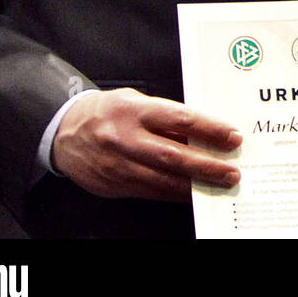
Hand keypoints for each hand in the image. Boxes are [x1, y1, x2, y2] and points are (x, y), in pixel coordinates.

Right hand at [52, 88, 241, 201]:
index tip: (232, 137)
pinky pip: (150, 192)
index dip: (210, 130)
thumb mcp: (136, 102)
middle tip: (232, 170)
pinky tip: (192, 194)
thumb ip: (166, 116)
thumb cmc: (109, 112)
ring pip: (163, 179)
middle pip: (174, 155)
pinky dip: (174, 194)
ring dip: (194, 185)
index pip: (181, 120)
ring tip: (219, 184)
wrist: (64, 132)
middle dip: (207, 165)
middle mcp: (126, 139)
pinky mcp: (113, 185)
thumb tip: (202, 132)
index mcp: (136, 111)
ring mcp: (118, 165)